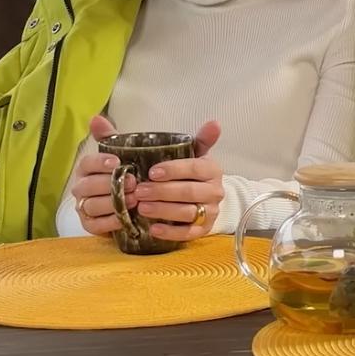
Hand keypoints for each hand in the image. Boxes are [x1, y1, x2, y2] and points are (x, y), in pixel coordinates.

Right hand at [69, 115, 133, 236]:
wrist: (131, 203)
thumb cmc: (123, 175)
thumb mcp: (120, 154)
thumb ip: (109, 137)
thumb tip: (96, 118)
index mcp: (86, 169)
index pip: (87, 163)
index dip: (100, 162)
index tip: (117, 162)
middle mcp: (81, 188)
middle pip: (88, 186)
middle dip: (110, 184)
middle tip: (133, 182)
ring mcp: (84, 207)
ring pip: (91, 205)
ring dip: (113, 203)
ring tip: (134, 199)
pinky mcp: (89, 225)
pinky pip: (95, 225)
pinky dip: (110, 221)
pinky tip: (125, 217)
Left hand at [133, 120, 224, 240]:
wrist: (202, 198)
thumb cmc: (189, 173)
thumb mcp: (192, 153)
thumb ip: (195, 137)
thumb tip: (215, 121)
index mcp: (212, 169)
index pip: (195, 167)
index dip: (174, 169)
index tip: (152, 171)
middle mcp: (215, 191)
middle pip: (189, 192)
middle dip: (162, 192)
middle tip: (139, 191)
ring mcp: (211, 212)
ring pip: (188, 213)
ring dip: (163, 211)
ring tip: (142, 208)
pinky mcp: (204, 230)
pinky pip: (188, 234)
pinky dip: (170, 232)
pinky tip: (153, 229)